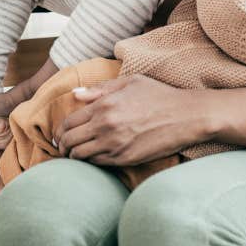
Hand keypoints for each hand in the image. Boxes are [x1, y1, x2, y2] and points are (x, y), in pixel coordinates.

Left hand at [53, 76, 202, 165]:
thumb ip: (100, 89)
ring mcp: (114, 145)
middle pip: (69, 141)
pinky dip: (91, 161)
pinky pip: (98, 164)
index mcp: (104, 105)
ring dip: (74, 155)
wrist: (186, 116)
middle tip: (63, 147)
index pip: (68, 122)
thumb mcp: (130, 82)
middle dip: (62, 145)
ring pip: (80, 156)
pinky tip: (94, 157)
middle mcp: (105, 126)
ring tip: (76, 154)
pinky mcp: (125, 159)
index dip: (60, 130)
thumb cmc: (159, 95)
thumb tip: (75, 94)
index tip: (59, 134)